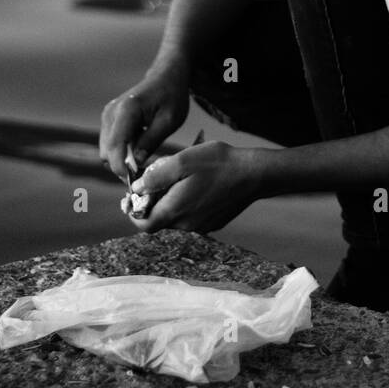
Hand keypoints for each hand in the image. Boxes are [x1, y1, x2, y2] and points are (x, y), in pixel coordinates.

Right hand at [99, 62, 190, 183]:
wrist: (166, 76)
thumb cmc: (172, 96)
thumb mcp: (169, 120)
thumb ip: (151, 141)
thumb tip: (135, 163)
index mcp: (126, 110)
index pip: (115, 147)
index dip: (121, 168)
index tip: (135, 182)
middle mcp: (111, 113)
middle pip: (106, 152)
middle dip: (121, 167)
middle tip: (142, 177)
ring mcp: (108, 115)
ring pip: (106, 150)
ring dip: (121, 161)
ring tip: (143, 165)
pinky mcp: (109, 119)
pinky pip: (110, 143)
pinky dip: (121, 153)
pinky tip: (139, 153)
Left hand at [128, 140, 266, 233]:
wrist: (254, 174)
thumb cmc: (218, 163)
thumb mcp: (181, 161)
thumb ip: (154, 177)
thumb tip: (136, 189)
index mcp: (175, 211)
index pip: (143, 224)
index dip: (134, 211)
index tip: (135, 195)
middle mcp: (187, 225)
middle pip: (159, 219)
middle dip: (155, 201)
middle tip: (162, 178)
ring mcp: (202, 226)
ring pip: (176, 217)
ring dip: (173, 201)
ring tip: (184, 178)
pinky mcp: (214, 223)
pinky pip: (192, 217)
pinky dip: (189, 204)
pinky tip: (200, 185)